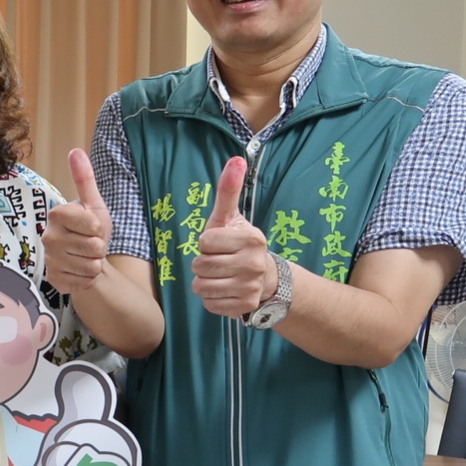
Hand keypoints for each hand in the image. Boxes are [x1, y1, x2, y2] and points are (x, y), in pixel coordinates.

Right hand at [43, 148, 114, 293]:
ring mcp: (49, 259)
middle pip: (93, 247)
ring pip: (90, 266)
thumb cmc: (90, 230)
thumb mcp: (94, 204)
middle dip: (99, 248)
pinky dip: (87, 278)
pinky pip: (83, 281)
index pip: (92, 225)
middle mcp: (48, 236)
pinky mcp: (53, 279)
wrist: (85, 259)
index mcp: (57, 214)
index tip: (92, 228)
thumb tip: (75, 150)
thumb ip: (84, 179)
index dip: (99, 228)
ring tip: (86, 257)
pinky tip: (80, 271)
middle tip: (90, 244)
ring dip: (95, 264)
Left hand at [191, 156, 273, 317]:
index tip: (219, 245)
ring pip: (201, 287)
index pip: (204, 242)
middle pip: (200, 266)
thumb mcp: (230, 217)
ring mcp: (251, 288)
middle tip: (218, 261)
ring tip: (220, 276)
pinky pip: (209, 304)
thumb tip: (236, 158)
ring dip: (204, 282)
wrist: (265, 277)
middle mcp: (254, 264)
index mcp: (252, 239)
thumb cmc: (238, 244)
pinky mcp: (245, 307)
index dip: (206, 244)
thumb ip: (228, 190)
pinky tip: (225, 290)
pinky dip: (211, 299)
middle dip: (202, 264)